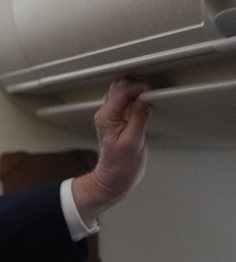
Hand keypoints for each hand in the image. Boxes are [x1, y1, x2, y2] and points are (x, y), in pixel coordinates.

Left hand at [72, 77, 152, 226]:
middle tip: (154, 90)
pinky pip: (125, 100)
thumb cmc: (121, 165)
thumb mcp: (133, 141)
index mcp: (106, 117)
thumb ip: (138, 117)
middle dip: (137, 84)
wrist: (114, 178)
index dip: (140, 87)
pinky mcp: (118, 119)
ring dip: (136, 88)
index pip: (122, 91)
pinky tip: (146, 101)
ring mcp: (110, 116)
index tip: (154, 90)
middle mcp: (105, 113)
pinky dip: (135, 96)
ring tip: (152, 93)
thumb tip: (145, 98)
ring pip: (121, 91)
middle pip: (120, 86)